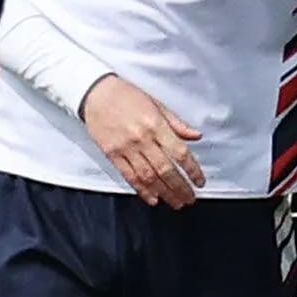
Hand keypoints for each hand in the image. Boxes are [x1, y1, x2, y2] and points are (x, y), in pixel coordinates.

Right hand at [80, 75, 204, 207]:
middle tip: (190, 199)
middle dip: (180, 188)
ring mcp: (126, 148)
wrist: (96, 93)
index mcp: (156, 125)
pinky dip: (142, 190)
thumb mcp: (156, 103)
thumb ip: (177, 123)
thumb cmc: (127, 96)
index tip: (200, 181)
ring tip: (176, 203)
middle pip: (166, 170)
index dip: (193, 170)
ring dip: (164, 193)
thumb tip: (196, 136)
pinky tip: (153, 199)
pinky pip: (129, 176)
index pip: (180, 153)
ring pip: (149, 177)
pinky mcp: (112, 154)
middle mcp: (142, 139)